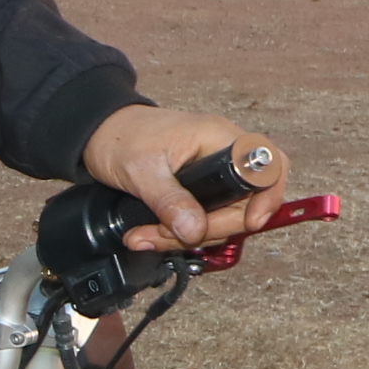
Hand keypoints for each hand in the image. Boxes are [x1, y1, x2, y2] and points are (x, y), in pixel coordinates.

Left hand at [81, 105, 289, 253]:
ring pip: (222, 218)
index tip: (249, 222)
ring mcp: (213, 175)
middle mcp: (223, 155)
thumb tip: (194, 230)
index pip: (269, 166)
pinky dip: (181, 232)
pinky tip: (153, 235)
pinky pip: (204, 218)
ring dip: (187, 236)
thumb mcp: (141, 171)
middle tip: (170, 235)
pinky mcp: (199, 191)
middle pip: (245, 205)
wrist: (99, 132)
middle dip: (209, 229)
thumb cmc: (121, 136)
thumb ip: (169, 201)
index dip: (268, 197)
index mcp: (219, 138)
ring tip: (147, 236)